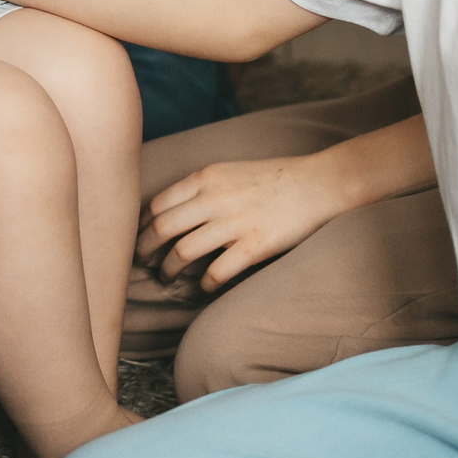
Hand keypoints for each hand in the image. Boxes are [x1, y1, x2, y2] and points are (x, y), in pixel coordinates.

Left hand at [137, 153, 353, 291]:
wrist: (318, 183)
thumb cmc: (275, 177)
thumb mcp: (231, 170)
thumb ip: (203, 186)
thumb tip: (176, 209)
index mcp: (206, 177)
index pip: (159, 203)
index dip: (143, 224)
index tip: (139, 236)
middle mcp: (214, 198)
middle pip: (163, 228)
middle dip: (146, 249)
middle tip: (142, 262)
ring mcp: (234, 223)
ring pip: (182, 251)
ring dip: (169, 269)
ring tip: (166, 277)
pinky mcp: (254, 245)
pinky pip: (217, 271)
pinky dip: (204, 282)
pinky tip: (204, 286)